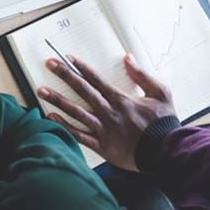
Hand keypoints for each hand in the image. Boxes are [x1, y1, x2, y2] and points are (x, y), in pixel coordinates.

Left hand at [37, 54, 176, 170]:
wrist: (168, 152)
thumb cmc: (164, 124)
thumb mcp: (161, 93)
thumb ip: (142, 75)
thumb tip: (128, 57)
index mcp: (121, 99)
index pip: (96, 79)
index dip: (80, 67)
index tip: (67, 58)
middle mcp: (109, 112)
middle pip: (82, 90)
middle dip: (64, 75)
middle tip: (49, 63)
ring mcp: (104, 129)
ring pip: (76, 111)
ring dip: (58, 100)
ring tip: (41, 90)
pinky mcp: (102, 146)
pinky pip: (79, 135)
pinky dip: (64, 126)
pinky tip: (50, 117)